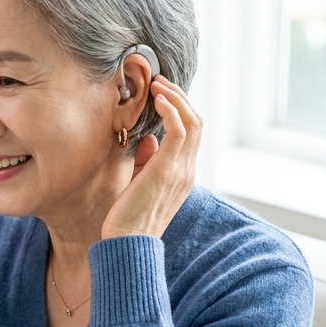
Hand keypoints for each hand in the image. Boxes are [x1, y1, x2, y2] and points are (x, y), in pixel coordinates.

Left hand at [101, 77, 201, 239]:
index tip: (160, 94)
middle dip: (179, 97)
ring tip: (157, 84)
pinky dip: (171, 110)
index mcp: (181, 175)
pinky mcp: (168, 169)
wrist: (128, 244)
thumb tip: (149, 139)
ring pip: (192, 121)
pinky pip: (179, 130)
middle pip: (197, 122)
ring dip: (175, 98)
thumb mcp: (139, 184)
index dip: (179, 109)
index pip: (191, 133)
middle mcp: (186, 171)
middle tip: (159, 82)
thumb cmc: (127, 219)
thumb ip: (147, 162)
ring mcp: (180, 170)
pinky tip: (158, 99)